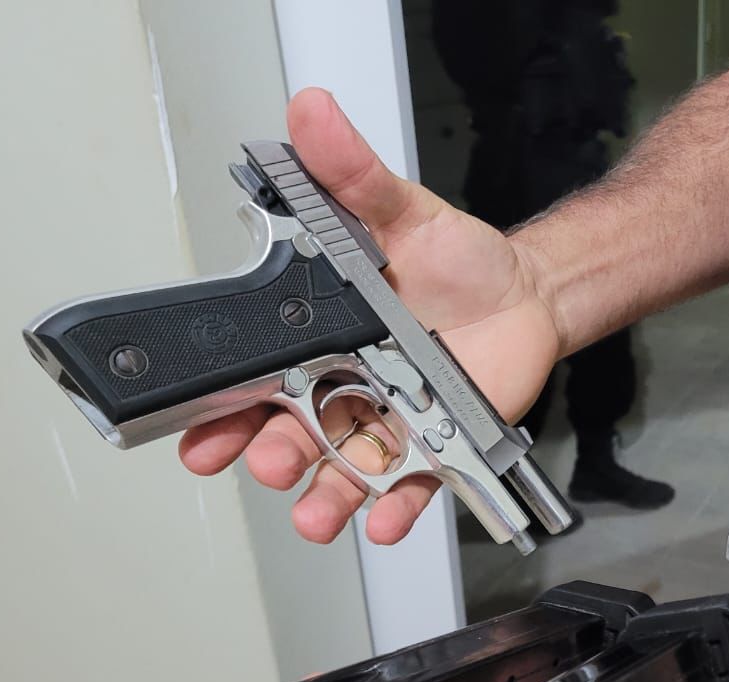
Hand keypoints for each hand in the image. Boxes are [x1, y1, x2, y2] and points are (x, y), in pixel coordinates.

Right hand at [178, 87, 561, 544]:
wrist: (528, 294)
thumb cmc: (460, 259)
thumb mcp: (403, 209)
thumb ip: (353, 174)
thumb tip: (311, 113)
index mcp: (320, 339)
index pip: (256, 381)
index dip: (222, 412)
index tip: (200, 436)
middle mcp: (345, 389)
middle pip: (292, 437)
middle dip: (273, 457)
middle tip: (269, 463)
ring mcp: (388, 423)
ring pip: (343, 474)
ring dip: (324, 499)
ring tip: (317, 513)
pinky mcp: (434, 447)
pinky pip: (409, 488)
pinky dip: (396, 510)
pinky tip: (384, 520)